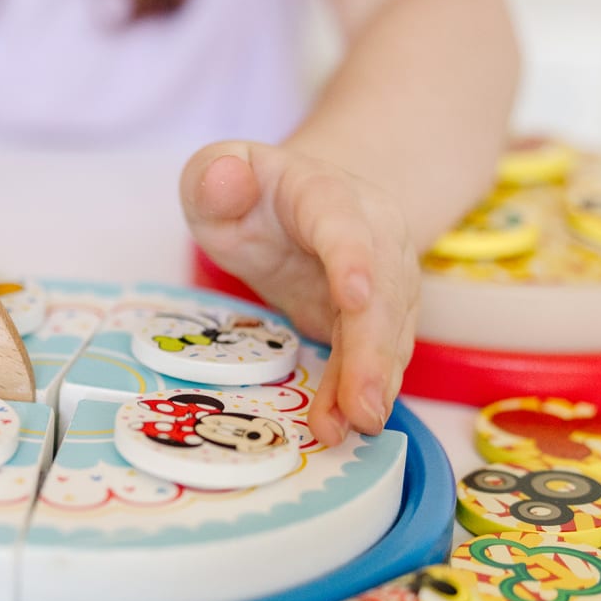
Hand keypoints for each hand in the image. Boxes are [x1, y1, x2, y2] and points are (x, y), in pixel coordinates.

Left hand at [179, 141, 418, 446]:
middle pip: (381, 291)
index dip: (351, 258)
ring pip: (388, 330)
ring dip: (373, 380)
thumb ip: (212, 176)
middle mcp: (372, 232)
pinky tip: (348, 422)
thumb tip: (225, 178)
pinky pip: (378, 353)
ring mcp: (385, 274)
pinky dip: (365, 388)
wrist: (296, 202)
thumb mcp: (214, 175)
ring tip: (354, 425)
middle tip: (362, 406)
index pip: (343, 223)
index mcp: (324, 193)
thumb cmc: (247, 194)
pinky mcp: (381, 314)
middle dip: (372, 350)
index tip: (354, 297)